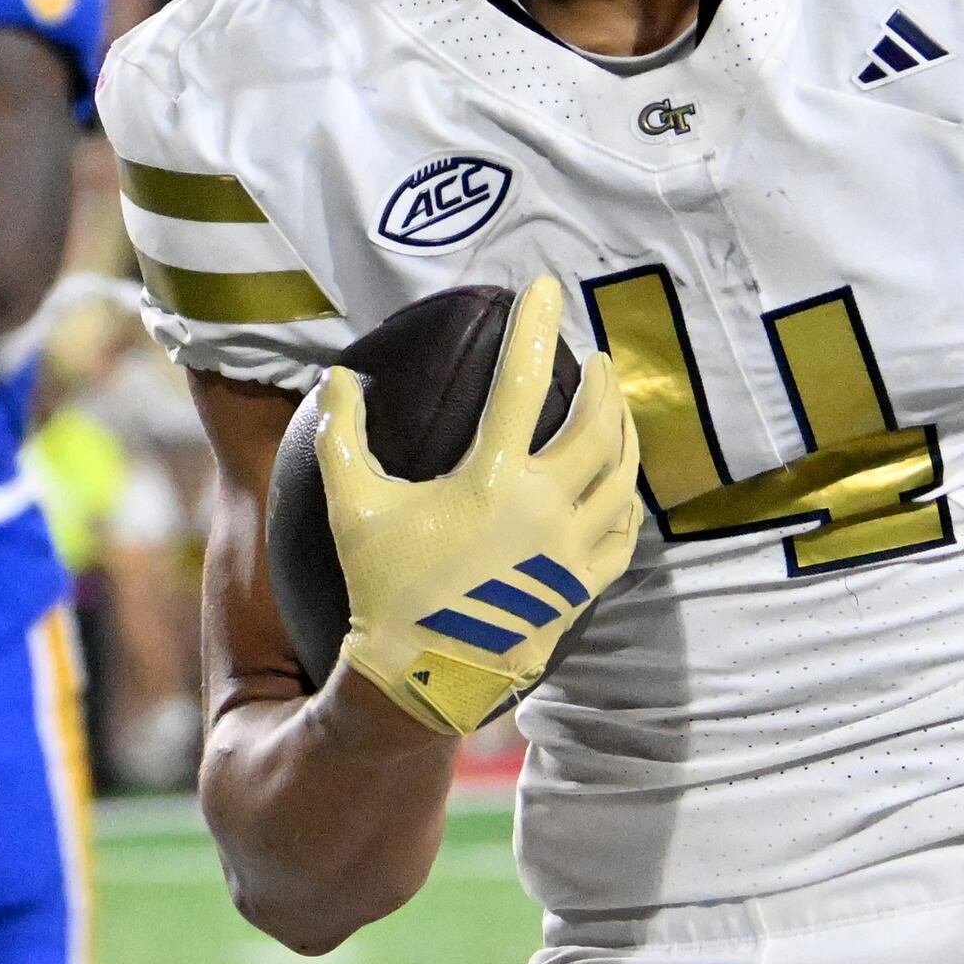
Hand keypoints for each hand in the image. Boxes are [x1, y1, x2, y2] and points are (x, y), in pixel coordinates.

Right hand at [316, 275, 642, 736]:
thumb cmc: (383, 589)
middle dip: (602, 381)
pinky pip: (624, 532)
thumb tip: (337, 376)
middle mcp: (543, 508)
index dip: (534, 324)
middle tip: (595, 359)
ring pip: (622, 475)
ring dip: (623, 432)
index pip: (523, 380)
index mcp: (491, 479)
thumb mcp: (352, 507)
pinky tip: (619, 483)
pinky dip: (626, 498)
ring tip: (615, 410)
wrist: (421, 678)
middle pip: (596, 423)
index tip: (544, 285)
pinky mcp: (583, 587)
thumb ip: (342, 435)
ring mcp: (571, 551)